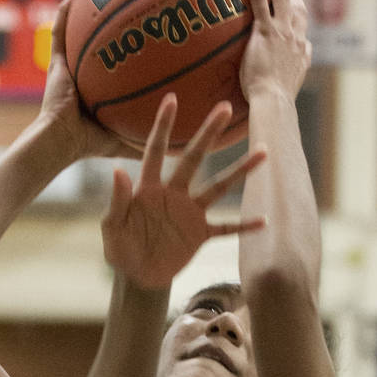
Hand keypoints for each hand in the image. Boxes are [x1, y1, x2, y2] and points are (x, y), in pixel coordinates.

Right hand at [37, 0, 139, 160]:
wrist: (60, 141)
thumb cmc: (90, 144)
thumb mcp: (127, 140)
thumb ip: (151, 139)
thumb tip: (183, 148)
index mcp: (97, 93)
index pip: (113, 69)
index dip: (127, 54)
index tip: (147, 37)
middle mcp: (83, 78)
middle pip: (96, 47)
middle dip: (108, 29)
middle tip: (126, 6)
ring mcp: (68, 69)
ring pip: (76, 35)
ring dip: (83, 13)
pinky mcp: (56, 64)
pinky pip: (59, 32)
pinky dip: (63, 12)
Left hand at [101, 95, 266, 289]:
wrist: (137, 277)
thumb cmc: (120, 249)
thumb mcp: (113, 227)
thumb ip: (117, 200)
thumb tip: (117, 169)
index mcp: (148, 189)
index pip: (155, 152)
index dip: (162, 126)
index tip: (171, 99)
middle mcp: (173, 194)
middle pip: (194, 158)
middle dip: (209, 133)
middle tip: (226, 107)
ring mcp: (190, 212)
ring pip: (218, 187)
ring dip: (240, 171)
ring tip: (264, 151)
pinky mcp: (201, 233)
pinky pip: (227, 228)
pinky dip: (243, 225)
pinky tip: (264, 220)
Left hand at [238, 0, 310, 101]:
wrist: (273, 101)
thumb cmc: (276, 101)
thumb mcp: (292, 84)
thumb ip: (295, 68)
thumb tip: (300, 60)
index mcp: (301, 48)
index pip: (301, 20)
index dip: (296, 6)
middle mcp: (295, 35)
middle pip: (294, 1)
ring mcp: (282, 30)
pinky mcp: (266, 30)